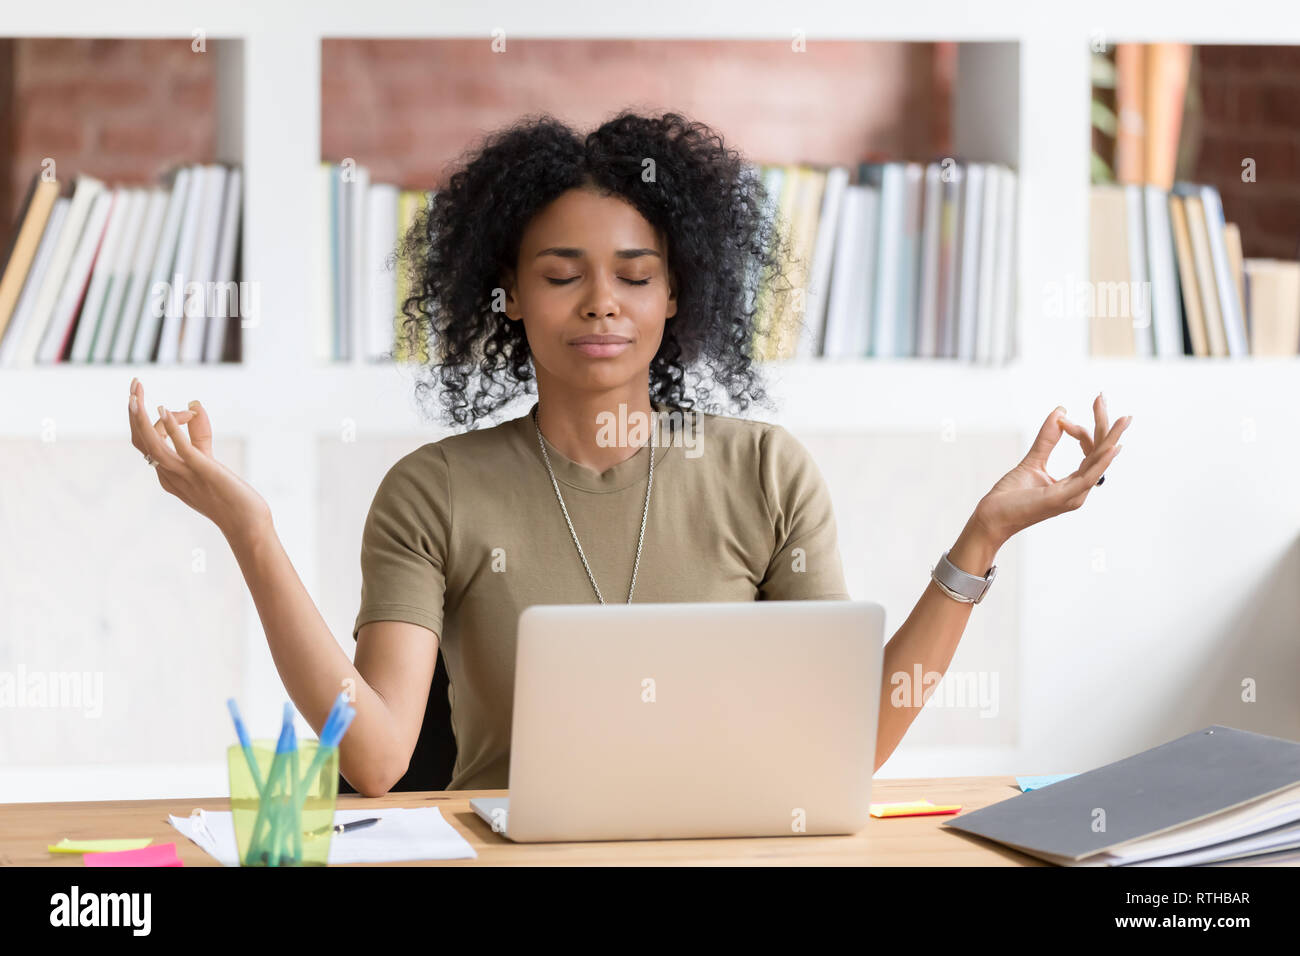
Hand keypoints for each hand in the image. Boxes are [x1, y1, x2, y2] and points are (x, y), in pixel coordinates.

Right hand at [127, 377, 271, 545]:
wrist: (247, 524)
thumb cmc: (229, 496)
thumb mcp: (207, 461)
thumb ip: (199, 435)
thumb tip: (195, 404)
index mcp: (167, 475)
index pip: (146, 444)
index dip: (156, 420)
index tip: (188, 410)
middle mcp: (169, 475)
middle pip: (140, 441)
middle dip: (133, 412)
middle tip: (134, 385)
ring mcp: (184, 474)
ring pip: (151, 445)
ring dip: (141, 418)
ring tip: (134, 394)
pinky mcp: (202, 471)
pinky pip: (180, 448)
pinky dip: (170, 428)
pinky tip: (165, 409)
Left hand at [972, 392, 1130, 546]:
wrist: (992, 518)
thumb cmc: (1011, 497)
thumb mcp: (1032, 461)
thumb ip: (1047, 439)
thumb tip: (1061, 411)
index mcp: (1073, 483)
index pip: (1089, 451)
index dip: (1078, 429)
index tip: (1061, 417)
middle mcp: (1079, 490)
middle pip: (1099, 453)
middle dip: (1104, 425)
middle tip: (1102, 396)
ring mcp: (1073, 496)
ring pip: (1098, 462)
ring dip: (1111, 438)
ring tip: (1124, 419)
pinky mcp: (1062, 498)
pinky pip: (1088, 478)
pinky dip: (1100, 461)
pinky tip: (1111, 447)